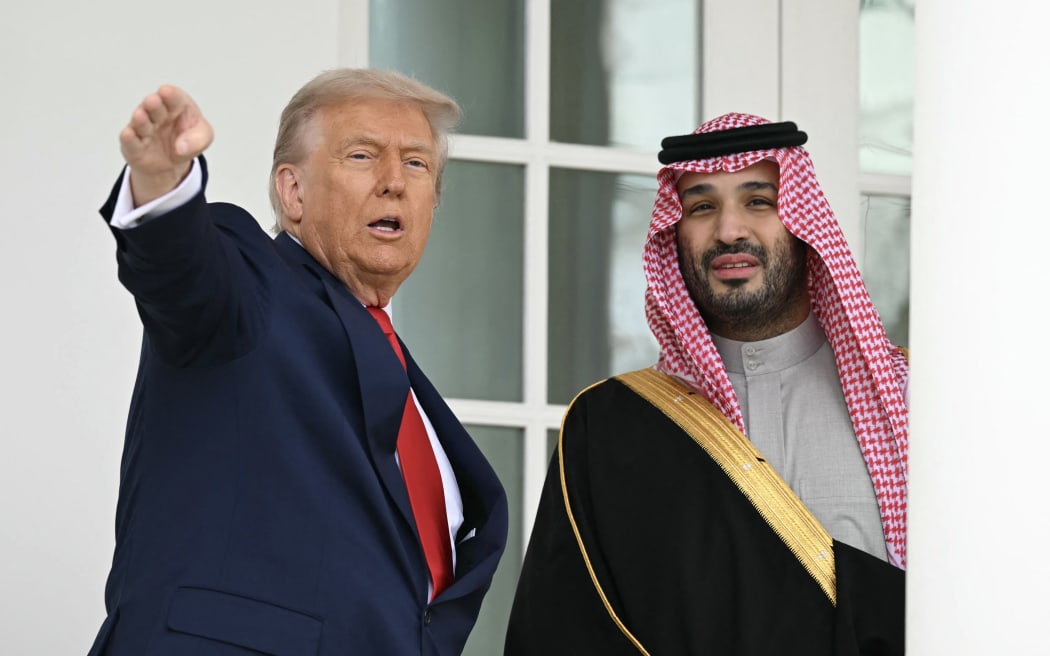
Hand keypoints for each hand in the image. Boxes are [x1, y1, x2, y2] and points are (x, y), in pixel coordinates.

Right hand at [120, 85, 213, 206]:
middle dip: (153, 104)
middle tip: (153, 101)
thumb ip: (199, 139)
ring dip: (140, 120)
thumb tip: (182, 147)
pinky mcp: (133, 146)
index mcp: (176, 106)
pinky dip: (129, 138)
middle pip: (154, 107)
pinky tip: (128, 134)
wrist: (171, 164)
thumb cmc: (186, 140)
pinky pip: (130, 141)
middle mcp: (157, 114)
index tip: (167, 92)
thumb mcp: (203, 137)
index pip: (173, 96)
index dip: (170, 94)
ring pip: (140, 122)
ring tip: (141, 116)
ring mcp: (143, 129)